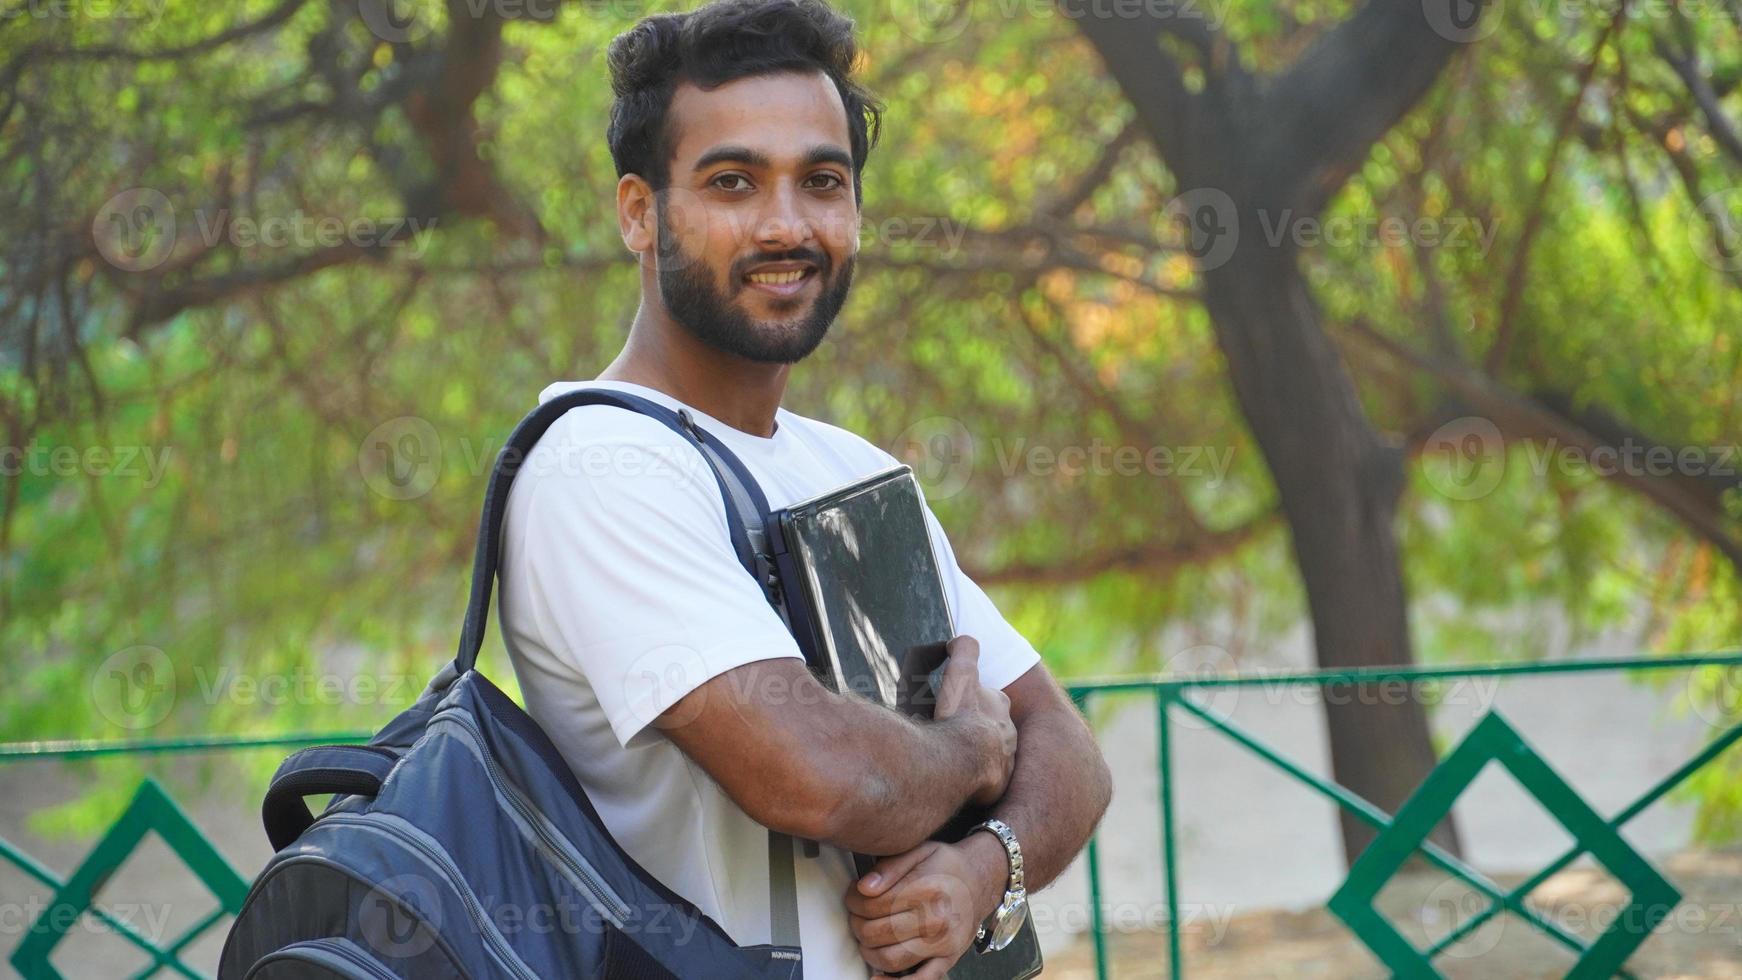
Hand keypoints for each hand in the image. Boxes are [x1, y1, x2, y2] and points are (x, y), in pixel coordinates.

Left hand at [844, 835, 1008, 977]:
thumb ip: (889, 867)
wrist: (980, 880)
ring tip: (867, 937)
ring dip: (868, 950)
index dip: (854, 902)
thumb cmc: (946, 866)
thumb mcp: (920, 851)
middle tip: (856, 916)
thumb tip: (864, 888)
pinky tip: (879, 977)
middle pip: (878, 932)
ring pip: (890, 958)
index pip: (874, 904)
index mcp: (926, 889)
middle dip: (857, 925)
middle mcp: (937, 919)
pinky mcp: (948, 959)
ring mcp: (943, 943)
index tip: (853, 897)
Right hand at [932, 635, 1016, 806]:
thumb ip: (963, 650)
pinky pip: (985, 780)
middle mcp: (1009, 732)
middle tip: (951, 735)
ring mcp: (1006, 759)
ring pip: (990, 754)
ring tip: (951, 759)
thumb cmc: (960, 716)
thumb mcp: (960, 674)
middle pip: (991, 726)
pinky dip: (973, 778)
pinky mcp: (999, 783)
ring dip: (974, 755)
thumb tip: (960, 639)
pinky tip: (955, 779)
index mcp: (999, 705)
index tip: (956, 709)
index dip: (971, 701)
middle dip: (975, 729)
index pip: (988, 698)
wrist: (964, 759)